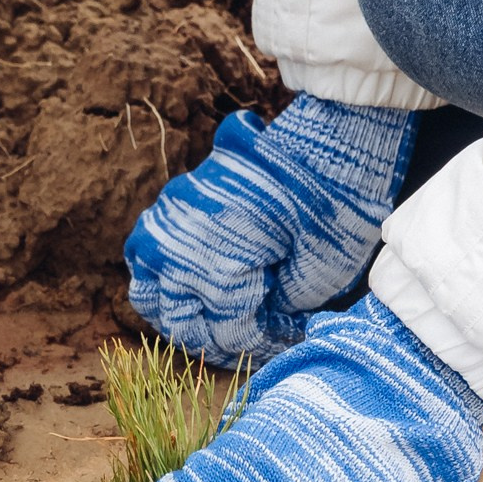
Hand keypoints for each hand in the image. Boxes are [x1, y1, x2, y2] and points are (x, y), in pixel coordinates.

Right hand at [121, 95, 417, 367]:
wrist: (334, 135)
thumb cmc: (337, 204)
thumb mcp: (323, 275)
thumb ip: (281, 313)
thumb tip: (259, 332)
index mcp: (220, 258)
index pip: (226, 330)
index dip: (257, 345)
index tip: (282, 342)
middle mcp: (183, 238)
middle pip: (178, 318)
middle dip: (216, 338)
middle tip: (250, 340)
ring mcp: (170, 216)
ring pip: (148, 290)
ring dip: (180, 312)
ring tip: (217, 320)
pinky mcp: (173, 201)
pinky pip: (145, 252)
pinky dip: (164, 278)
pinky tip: (195, 287)